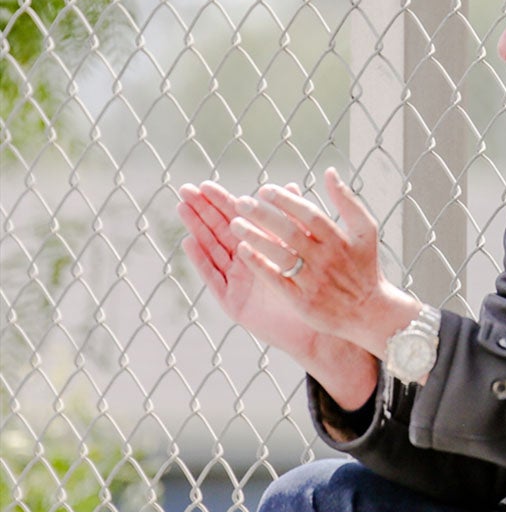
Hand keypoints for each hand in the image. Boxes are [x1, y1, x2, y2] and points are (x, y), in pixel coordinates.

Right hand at [177, 179, 318, 358]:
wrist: (316, 327)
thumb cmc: (312, 288)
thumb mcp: (300, 250)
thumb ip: (291, 220)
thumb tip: (291, 185)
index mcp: (261, 248)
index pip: (238, 220)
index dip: (221, 202)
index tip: (204, 184)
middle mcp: (245, 263)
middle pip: (219, 231)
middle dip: (202, 210)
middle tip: (185, 190)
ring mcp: (237, 282)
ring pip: (212, 250)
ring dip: (197, 229)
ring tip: (182, 208)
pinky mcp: (233, 302)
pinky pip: (214, 278)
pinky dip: (201, 261)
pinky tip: (188, 243)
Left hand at [225, 167, 416, 356]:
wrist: (369, 312)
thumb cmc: (365, 267)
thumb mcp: (366, 231)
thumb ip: (348, 201)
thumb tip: (330, 172)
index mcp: (340, 240)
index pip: (309, 215)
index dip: (286, 200)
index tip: (264, 189)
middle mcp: (326, 259)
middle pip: (290, 232)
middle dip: (264, 215)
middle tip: (241, 202)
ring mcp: (313, 280)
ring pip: (280, 255)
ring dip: (256, 238)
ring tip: (235, 223)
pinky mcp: (302, 301)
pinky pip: (277, 280)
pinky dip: (259, 265)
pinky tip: (243, 251)